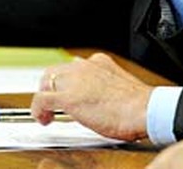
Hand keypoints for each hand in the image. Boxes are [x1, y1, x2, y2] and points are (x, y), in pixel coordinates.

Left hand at [30, 53, 152, 140]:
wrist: (144, 109)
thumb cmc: (138, 104)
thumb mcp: (120, 85)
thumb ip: (105, 86)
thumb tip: (99, 99)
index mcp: (99, 62)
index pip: (73, 67)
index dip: (66, 82)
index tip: (68, 93)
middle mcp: (84, 66)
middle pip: (55, 72)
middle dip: (51, 87)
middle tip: (53, 105)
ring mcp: (75, 80)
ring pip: (46, 82)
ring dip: (45, 97)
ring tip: (47, 114)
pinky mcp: (67, 98)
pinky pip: (41, 100)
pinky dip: (38, 110)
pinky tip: (44, 120)